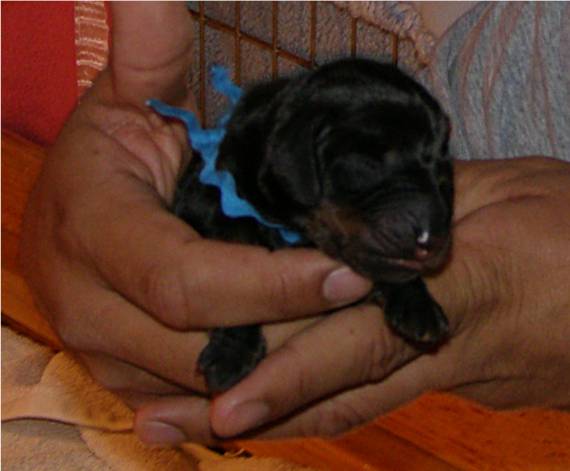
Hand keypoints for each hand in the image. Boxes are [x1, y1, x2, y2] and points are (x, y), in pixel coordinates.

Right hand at [20, 2, 370, 444]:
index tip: (352, 270)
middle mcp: (84, 304)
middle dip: (290, 334)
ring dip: (280, 364)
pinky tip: (297, 354)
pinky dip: (253, 385)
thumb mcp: (132, 96)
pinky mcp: (124, 376)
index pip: (185, 281)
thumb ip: (146, 47)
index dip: (272, 284)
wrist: (80, 206)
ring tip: (339, 331)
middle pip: (202, 348)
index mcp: (87, 229)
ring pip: (204, 386)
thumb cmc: (115, 151)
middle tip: (363, 307)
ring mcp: (101, 351)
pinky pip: (195, 400)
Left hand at [136, 157, 569, 441]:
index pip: (362, 338)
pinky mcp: (459, 383)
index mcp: (464, 290)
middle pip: (339, 388)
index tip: (226, 403)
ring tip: (195, 426)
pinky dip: (318, 401)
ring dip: (275, 417)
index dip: (295, 372)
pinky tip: (275, 404)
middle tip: (166, 422)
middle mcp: (449, 350)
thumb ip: (416, 202)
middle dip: (254, 408)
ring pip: (352, 406)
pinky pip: (376, 395)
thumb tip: (342, 211)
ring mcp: (455, 377)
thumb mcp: (505, 189)